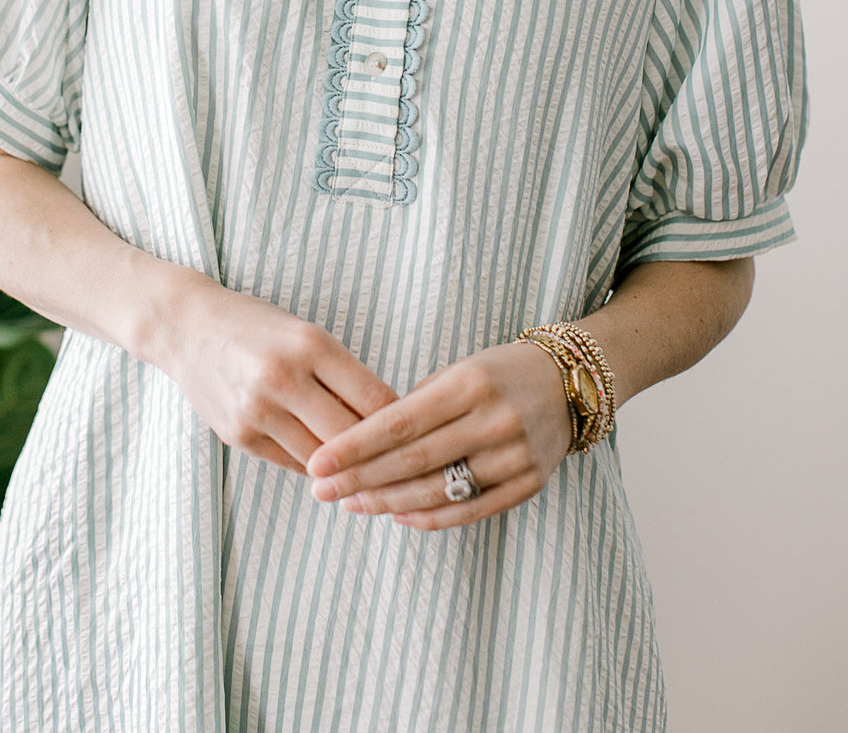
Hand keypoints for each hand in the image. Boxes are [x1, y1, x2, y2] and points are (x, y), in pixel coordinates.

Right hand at [160, 275, 399, 473]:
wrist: (186, 328)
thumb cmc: (258, 328)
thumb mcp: (304, 334)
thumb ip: (341, 375)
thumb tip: (387, 420)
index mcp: (310, 344)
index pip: (374, 397)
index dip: (402, 421)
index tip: (418, 432)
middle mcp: (284, 377)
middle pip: (352, 435)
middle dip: (378, 452)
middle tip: (401, 463)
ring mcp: (258, 410)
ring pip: (323, 459)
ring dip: (347, 467)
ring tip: (369, 471)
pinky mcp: (240, 436)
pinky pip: (292, 464)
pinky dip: (314, 466)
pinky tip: (328, 466)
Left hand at [304, 340, 573, 528]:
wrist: (571, 383)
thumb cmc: (499, 372)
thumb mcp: (458, 370)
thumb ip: (416, 405)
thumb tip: (361, 442)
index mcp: (469, 384)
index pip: (399, 423)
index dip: (354, 447)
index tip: (317, 462)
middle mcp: (494, 420)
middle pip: (413, 460)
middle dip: (360, 479)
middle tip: (321, 491)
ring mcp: (515, 456)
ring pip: (439, 491)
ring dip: (388, 502)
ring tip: (351, 504)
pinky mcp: (530, 484)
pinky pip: (471, 510)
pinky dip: (430, 518)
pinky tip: (397, 516)